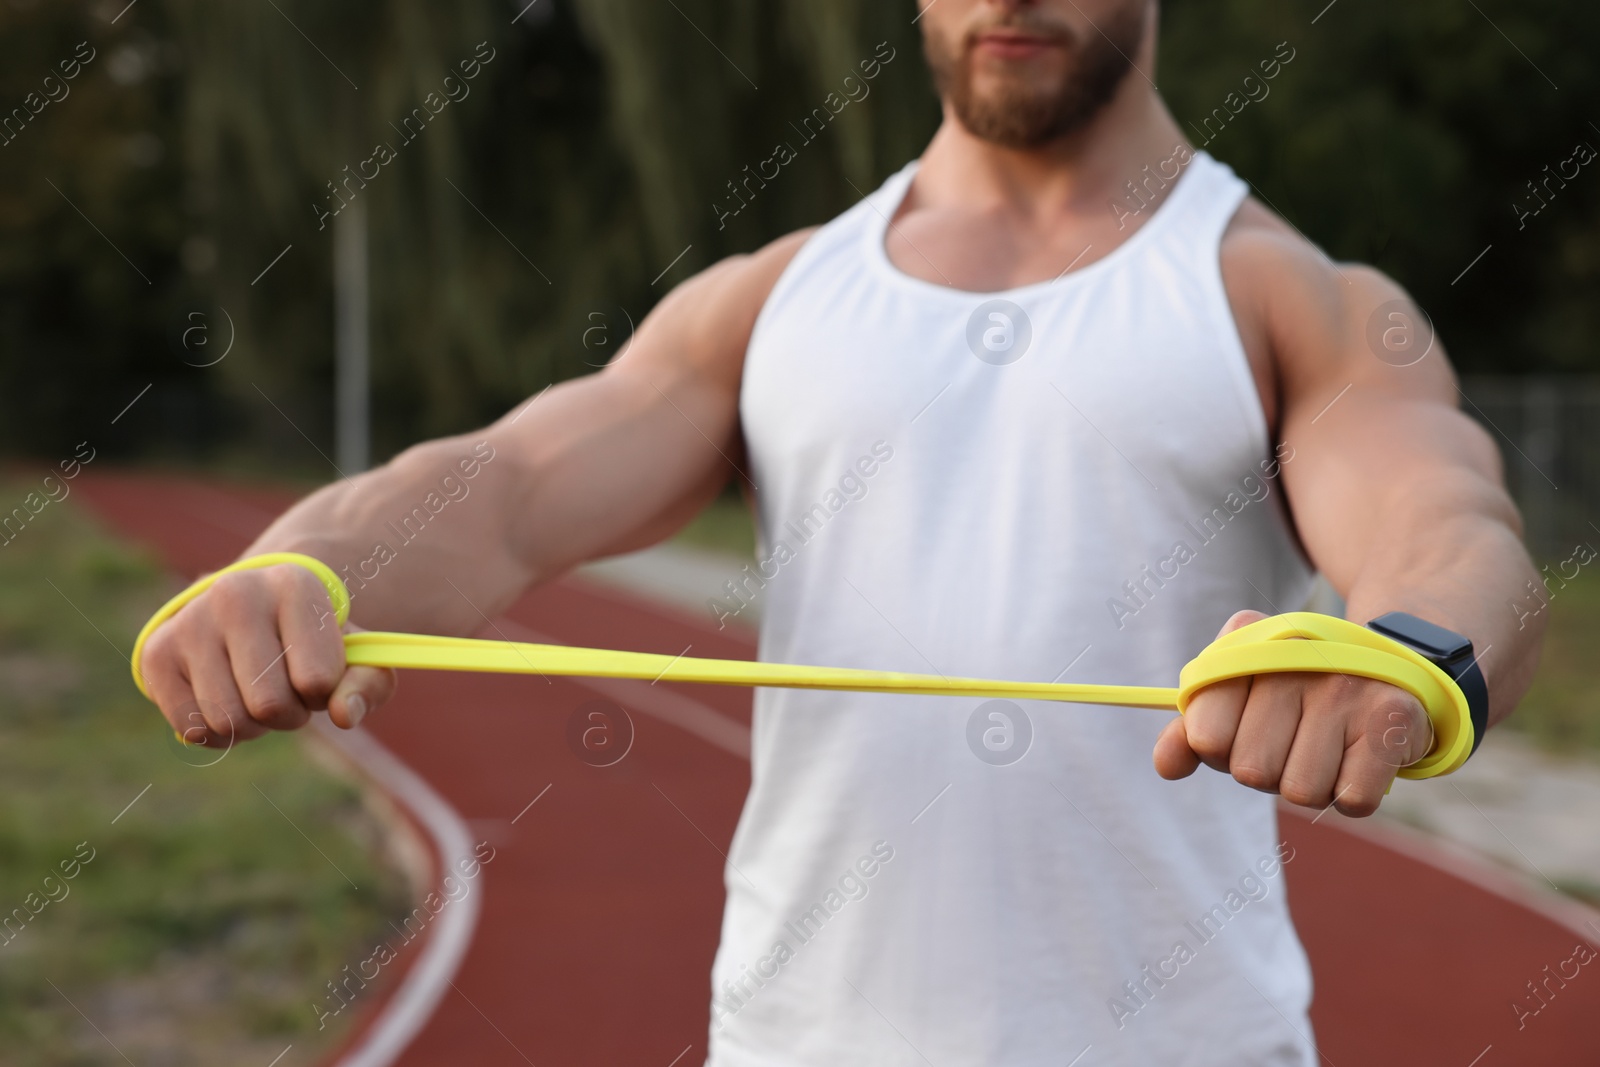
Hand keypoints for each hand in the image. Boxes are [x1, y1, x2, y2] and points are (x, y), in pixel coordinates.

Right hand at [139, 563, 396, 748]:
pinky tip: (225, 700)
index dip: (323, 694)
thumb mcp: (353, 654)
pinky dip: (218, 733)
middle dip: (288, 716)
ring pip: (229, 721)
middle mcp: (235, 594)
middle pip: (270, 705)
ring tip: (256, 693)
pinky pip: (193, 729)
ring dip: (253, 727)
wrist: (250, 608)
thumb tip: (344, 715)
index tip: (318, 674)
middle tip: (288, 691)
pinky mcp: (156, 653)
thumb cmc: (310, 639)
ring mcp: (190, 621)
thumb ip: (368, 683)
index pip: (316, 680)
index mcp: (294, 584)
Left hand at [1152, 609, 1432, 816]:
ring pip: (1300, 791)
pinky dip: (1353, 793)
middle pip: (1251, 771)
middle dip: (1269, 771)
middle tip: (1297, 740)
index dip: (1220, 750)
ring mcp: (1346, 685)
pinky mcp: (1392, 717)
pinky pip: (1351, 799)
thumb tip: (1167, 767)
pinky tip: (1360, 759)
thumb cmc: (1299, 697)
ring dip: (1312, 785)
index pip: (1204, 735)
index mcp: (1248, 643)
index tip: (1244, 730)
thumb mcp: (1240, 699)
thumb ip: (1195, 731)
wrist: (1392, 671)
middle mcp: (1296, 656)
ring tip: (1331, 748)